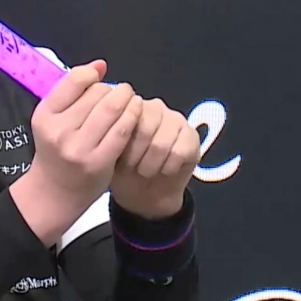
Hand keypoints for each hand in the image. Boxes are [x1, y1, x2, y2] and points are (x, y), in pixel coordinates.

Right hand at [9, 60, 142, 245]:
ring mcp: (79, 147)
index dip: (92, 75)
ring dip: (127, 100)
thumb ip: (74, 92)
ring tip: (131, 100)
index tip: (100, 78)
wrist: (54, 192)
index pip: (75, 80)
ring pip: (112, 109)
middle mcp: (59, 130)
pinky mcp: (98, 161)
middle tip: (122, 92)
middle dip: (114, 89)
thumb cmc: (56, 149)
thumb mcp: (53, 119)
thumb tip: (101, 64)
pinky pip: (122, 131)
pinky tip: (135, 115)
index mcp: (45, 114)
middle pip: (97, 94)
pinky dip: (132, 117)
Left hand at [109, 94, 200, 219]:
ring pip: (161, 143)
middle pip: (144, 130)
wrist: (144, 194)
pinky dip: (168, 168)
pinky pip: (179, 153)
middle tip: (133, 168)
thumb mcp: (109, 153)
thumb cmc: (123, 170)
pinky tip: (164, 170)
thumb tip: (112, 130)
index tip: (118, 159)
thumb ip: (110, 136)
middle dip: (136, 156)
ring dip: (151, 164)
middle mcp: (155, 107)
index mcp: (131, 106)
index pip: (126, 116)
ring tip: (145, 170)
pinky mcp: (192, 136)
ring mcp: (176, 120)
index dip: (122, 143)